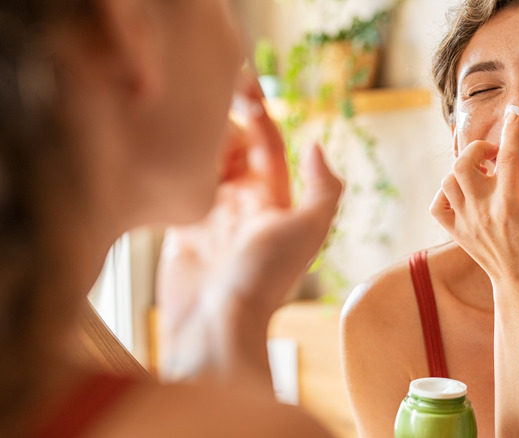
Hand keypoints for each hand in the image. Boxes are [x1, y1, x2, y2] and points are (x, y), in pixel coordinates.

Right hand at [156, 75, 342, 381]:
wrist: (215, 326)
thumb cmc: (264, 280)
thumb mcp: (307, 230)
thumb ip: (322, 187)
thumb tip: (315, 144)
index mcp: (275, 200)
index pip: (267, 143)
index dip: (257, 113)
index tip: (240, 84)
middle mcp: (244, 204)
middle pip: (232, 148)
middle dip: (223, 124)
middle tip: (204, 107)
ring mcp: (211, 216)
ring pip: (205, 163)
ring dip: (198, 143)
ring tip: (185, 128)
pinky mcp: (180, 229)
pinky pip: (178, 187)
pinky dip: (175, 170)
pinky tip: (167, 152)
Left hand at [430, 106, 518, 286]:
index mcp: (510, 205)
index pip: (506, 158)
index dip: (510, 131)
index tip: (513, 114)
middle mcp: (483, 211)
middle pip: (463, 164)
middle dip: (476, 149)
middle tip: (492, 154)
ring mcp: (465, 221)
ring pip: (448, 181)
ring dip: (462, 169)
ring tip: (481, 174)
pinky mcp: (455, 231)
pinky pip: (437, 205)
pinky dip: (445, 193)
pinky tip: (463, 193)